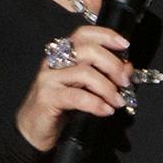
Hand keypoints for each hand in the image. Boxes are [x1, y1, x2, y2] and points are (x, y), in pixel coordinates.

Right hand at [16, 25, 133, 151]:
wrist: (35, 128)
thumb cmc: (61, 106)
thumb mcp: (87, 87)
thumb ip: (106, 75)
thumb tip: (127, 68)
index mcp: (64, 54)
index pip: (84, 34)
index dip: (106, 35)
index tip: (125, 45)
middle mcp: (54, 61)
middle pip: (88, 50)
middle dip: (113, 65)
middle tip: (125, 82)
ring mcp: (49, 78)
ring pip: (85, 73)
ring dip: (108, 88)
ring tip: (118, 101)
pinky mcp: (47, 97)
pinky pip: (77, 97)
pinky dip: (97, 104)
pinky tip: (106, 110)